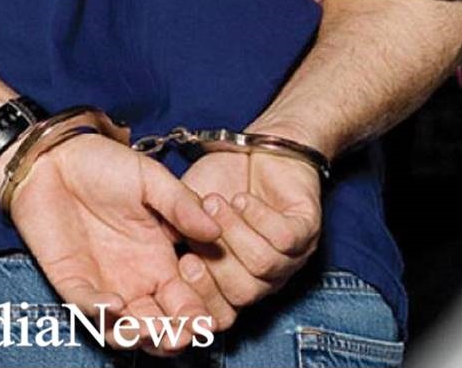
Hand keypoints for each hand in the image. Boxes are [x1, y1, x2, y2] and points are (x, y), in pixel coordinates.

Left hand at [8, 134, 220, 354]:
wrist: (55, 157)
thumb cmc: (106, 165)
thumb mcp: (153, 180)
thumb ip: (183, 206)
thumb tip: (216, 231)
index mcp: (163, 258)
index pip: (187, 300)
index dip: (197, 315)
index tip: (208, 321)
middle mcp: (136, 279)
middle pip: (160, 324)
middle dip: (172, 337)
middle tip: (180, 337)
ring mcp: (104, 283)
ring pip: (122, 328)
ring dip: (137, 337)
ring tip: (149, 332)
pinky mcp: (70, 280)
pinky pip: (85, 306)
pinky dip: (99, 313)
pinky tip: (114, 305)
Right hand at [178, 141, 321, 314]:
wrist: (257, 147)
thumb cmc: (219, 182)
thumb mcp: (183, 212)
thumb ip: (172, 240)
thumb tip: (153, 270)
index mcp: (236, 282)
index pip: (222, 313)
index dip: (201, 296)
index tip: (182, 263)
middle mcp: (266, 277)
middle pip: (244, 294)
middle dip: (217, 265)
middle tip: (195, 233)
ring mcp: (291, 255)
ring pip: (264, 265)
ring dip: (235, 233)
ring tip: (214, 204)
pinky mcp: (307, 228)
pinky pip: (285, 238)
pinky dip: (259, 218)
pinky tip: (243, 200)